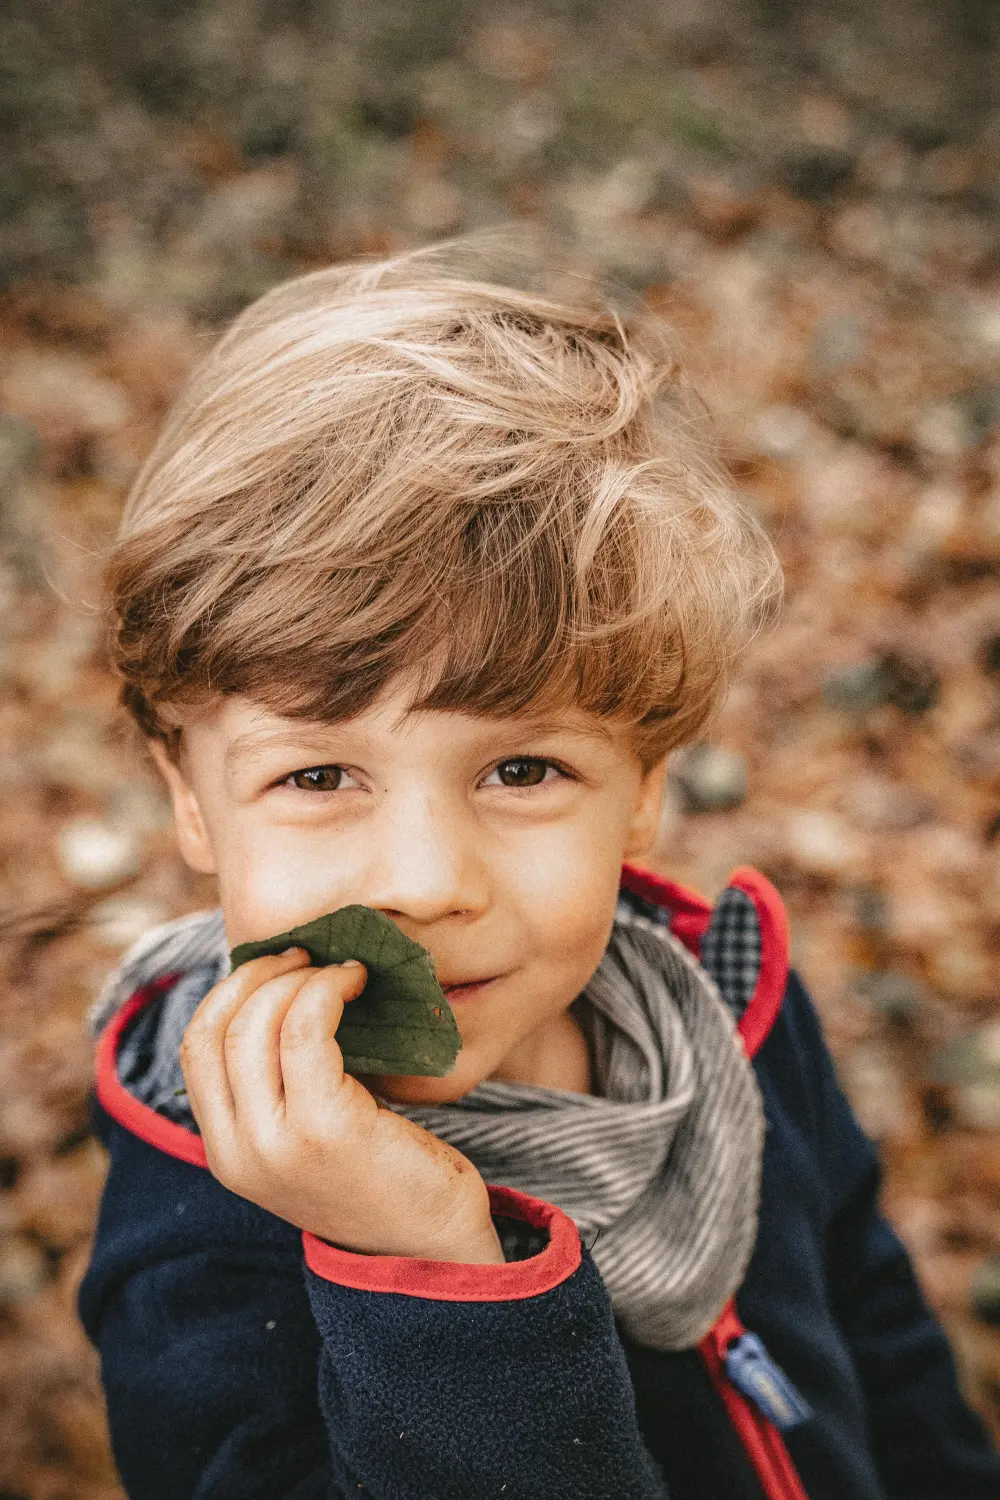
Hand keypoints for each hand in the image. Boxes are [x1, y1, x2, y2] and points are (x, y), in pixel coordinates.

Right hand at [180, 948, 502, 1263]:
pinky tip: (358, 984)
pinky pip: (305, 1031)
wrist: (433, 1249)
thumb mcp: (309, 1137)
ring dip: (300, 979)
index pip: (196, 1047)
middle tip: (309, 956)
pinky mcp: (324, 1129)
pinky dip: (327, 991)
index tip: (276, 967)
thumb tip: (283, 989)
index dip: (230, 992)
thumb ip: (282, 1086)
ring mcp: (276, 1144)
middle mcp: (239, 1153)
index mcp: (228, 1153)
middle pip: (218, 1028)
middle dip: (261, 975)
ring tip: (341, 970)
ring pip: (257, 1024)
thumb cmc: (383, 1176)